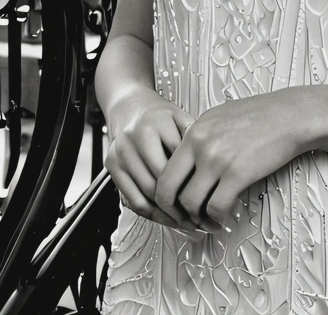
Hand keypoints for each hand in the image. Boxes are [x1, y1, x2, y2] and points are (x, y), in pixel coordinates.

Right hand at [103, 90, 203, 233]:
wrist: (128, 104)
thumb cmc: (158, 113)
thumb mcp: (181, 118)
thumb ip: (195, 139)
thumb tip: (216, 169)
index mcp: (158, 123)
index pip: (180, 164)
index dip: (197, 185)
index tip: (212, 200)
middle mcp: (136, 137)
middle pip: (162, 182)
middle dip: (183, 206)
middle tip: (202, 218)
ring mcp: (122, 153)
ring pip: (147, 195)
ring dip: (168, 215)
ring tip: (188, 223)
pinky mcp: (112, 166)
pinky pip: (131, 199)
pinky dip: (150, 213)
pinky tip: (166, 218)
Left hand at [153, 89, 304, 230]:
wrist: (290, 115)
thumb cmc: (260, 116)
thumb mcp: (220, 117)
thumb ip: (199, 137)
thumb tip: (186, 161)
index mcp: (193, 131)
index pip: (164, 171)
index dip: (164, 196)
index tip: (174, 207)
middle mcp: (200, 144)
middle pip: (168, 190)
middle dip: (173, 212)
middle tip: (184, 221)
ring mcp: (217, 159)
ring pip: (190, 203)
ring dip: (197, 219)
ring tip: (208, 222)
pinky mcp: (238, 173)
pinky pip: (216, 207)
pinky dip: (218, 218)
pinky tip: (224, 218)